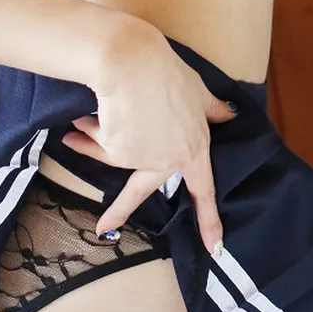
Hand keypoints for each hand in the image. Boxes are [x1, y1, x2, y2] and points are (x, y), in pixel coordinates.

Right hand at [60, 22, 237, 246]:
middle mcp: (166, 160)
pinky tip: (81, 119)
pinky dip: (86, 131)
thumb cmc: (167, 72)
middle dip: (118, 210)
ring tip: (90, 118)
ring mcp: (139, 159)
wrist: (131, 63)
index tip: (215, 248)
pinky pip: (97, 143)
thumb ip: (211, 109)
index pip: (203, 190)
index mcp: (193, 148)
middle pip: (139, 190)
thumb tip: (231, 114)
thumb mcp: (197, 90)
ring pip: (110, 155)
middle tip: (104, 228)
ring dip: (95, 137)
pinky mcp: (114, 153)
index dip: (210, 221)